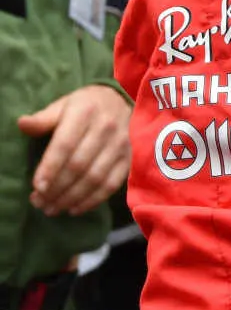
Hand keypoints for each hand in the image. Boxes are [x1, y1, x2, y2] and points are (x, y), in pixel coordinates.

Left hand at [17, 84, 131, 216]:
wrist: (119, 101)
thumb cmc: (84, 106)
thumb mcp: (63, 106)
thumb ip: (43, 119)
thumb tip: (22, 124)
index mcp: (85, 113)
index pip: (65, 144)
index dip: (50, 168)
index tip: (37, 187)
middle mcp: (106, 128)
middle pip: (79, 165)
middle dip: (57, 188)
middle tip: (39, 203)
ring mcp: (121, 144)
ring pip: (95, 178)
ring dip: (72, 198)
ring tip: (53, 208)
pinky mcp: (129, 158)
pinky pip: (112, 184)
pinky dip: (93, 200)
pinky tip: (75, 208)